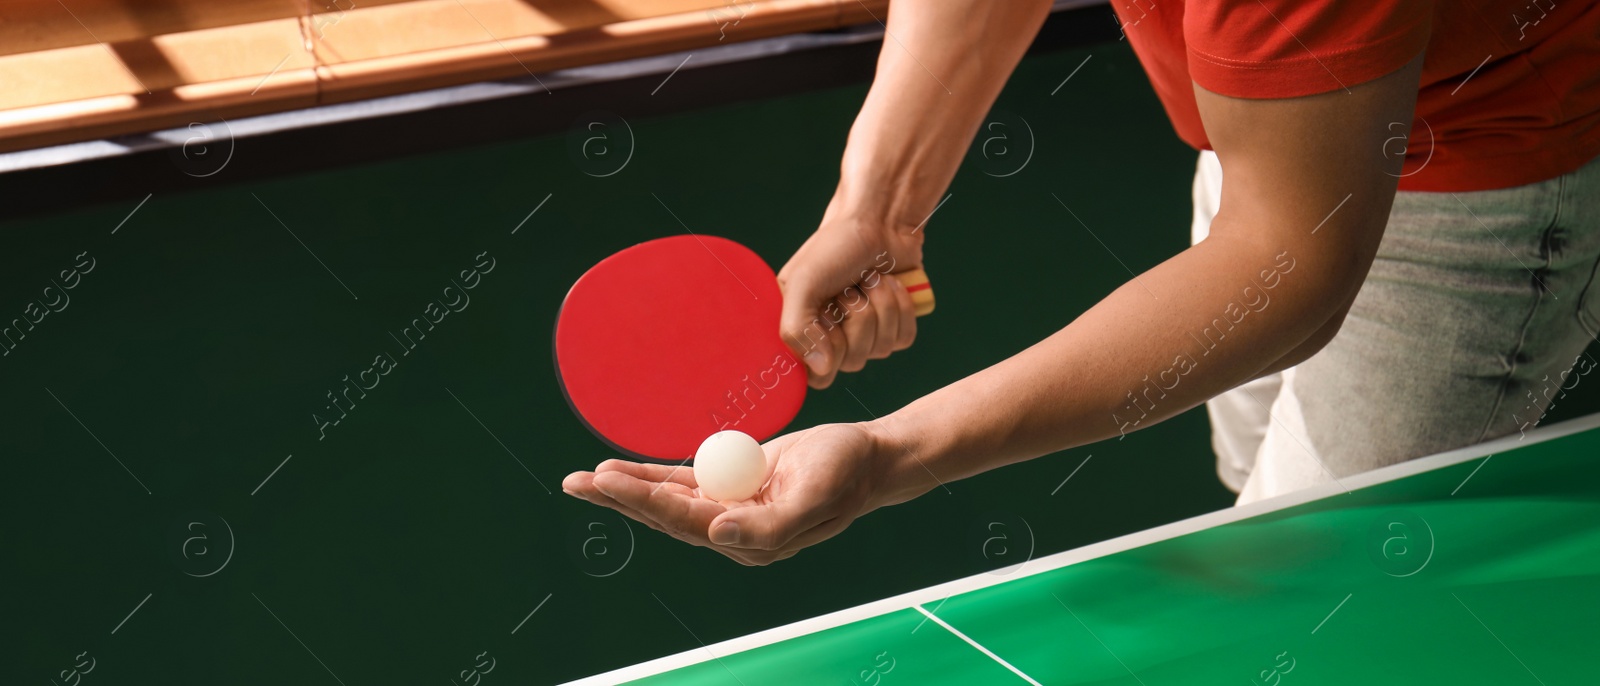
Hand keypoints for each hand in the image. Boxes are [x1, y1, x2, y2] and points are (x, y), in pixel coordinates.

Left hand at [562, 424, 885, 565]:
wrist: (867, 457)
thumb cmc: (846, 475)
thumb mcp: (816, 497)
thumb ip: (768, 525)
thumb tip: (717, 535)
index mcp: (751, 540)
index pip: (687, 522)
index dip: (646, 501)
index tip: (609, 481)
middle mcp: (733, 529)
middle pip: (666, 514)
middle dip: (620, 499)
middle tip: (578, 481)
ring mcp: (729, 507)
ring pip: (667, 498)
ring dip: (627, 489)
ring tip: (584, 479)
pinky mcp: (729, 485)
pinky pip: (682, 480)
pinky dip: (651, 475)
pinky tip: (620, 472)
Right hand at [777, 219, 922, 388]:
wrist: (879, 221)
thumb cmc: (835, 247)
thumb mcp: (802, 283)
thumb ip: (797, 329)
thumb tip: (821, 369)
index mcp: (801, 331)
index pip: (815, 377)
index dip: (827, 352)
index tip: (828, 318)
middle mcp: (832, 338)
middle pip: (852, 362)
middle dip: (857, 317)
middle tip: (850, 287)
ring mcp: (866, 334)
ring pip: (881, 350)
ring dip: (881, 307)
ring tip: (871, 279)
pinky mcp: (895, 326)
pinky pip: (904, 339)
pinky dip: (902, 309)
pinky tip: (891, 284)